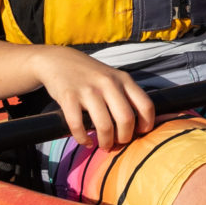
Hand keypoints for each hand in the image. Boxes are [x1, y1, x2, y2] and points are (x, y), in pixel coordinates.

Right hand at [27, 46, 154, 149]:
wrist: (59, 60)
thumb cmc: (90, 74)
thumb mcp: (113, 77)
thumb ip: (125, 94)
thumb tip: (138, 125)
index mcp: (123, 79)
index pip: (146, 105)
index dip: (146, 124)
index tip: (139, 133)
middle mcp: (108, 83)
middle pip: (126, 119)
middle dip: (124, 137)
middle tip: (118, 142)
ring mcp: (88, 90)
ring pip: (104, 126)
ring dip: (105, 142)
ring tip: (103, 145)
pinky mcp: (69, 97)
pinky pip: (78, 125)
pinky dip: (83, 139)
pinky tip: (85, 141)